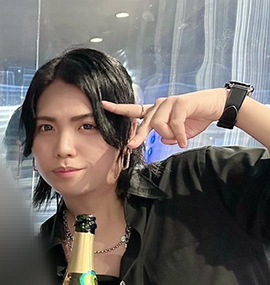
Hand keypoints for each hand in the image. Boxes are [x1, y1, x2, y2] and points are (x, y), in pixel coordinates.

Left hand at [102, 88, 227, 148]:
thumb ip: (167, 135)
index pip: (133, 110)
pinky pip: (175, 124)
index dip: (118, 109)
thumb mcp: (178, 132)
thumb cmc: (195, 118)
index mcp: (155, 112)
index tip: (103, 105)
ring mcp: (169, 102)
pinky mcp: (181, 103)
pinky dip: (179, 135)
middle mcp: (159, 105)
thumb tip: (162, 139)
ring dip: (170, 135)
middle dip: (138, 137)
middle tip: (131, 147)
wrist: (215, 107)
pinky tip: (184, 142)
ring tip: (180, 140)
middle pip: (144, 124)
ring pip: (159, 125)